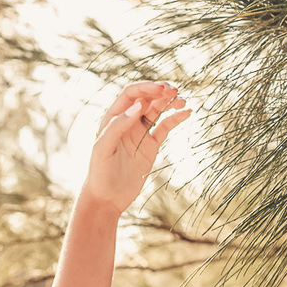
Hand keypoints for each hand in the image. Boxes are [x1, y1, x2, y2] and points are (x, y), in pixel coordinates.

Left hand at [83, 82, 191, 214]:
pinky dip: (175, 119)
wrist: (107, 198)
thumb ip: (118, 126)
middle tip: (175, 92)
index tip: (162, 89)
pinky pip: (164, 127)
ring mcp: (139, 133)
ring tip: (182, 101)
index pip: (131, 94)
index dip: (147, 87)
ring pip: (157, 110)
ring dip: (169, 103)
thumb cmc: (100, 173)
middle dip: (161, 92)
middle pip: (146, 98)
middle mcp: (126, 122)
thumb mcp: (103, 148)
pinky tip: (186, 113)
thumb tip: (139, 106)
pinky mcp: (150, 146)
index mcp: (112, 118)